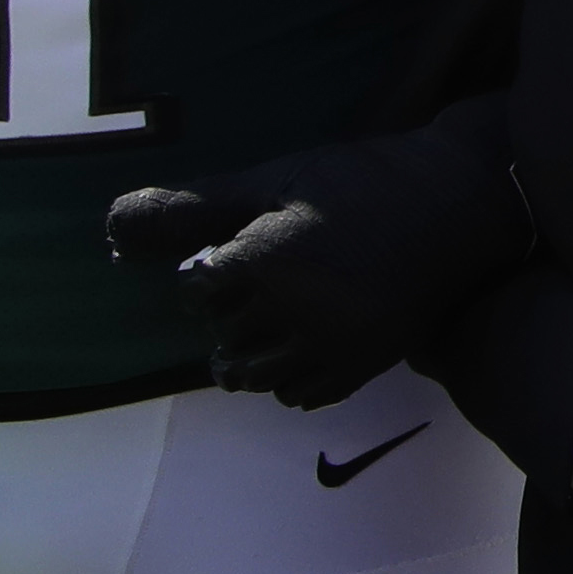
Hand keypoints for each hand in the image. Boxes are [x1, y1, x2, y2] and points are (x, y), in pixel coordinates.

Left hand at [108, 125, 529, 411]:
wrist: (464, 204)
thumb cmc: (362, 182)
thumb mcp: (274, 180)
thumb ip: (190, 210)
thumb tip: (108, 235)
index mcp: (265, 261)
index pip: (195, 288)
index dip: (215, 263)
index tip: (250, 239)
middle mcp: (294, 313)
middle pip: (222, 333)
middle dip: (234, 307)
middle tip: (275, 270)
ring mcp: (331, 347)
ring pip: (252, 374)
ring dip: (251, 349)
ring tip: (273, 317)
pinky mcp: (362, 367)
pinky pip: (299, 394)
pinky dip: (290, 374)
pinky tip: (307, 338)